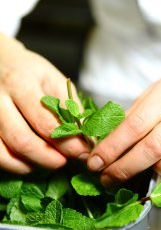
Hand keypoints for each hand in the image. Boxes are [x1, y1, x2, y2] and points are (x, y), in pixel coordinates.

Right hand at [0, 33, 88, 173]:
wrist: (1, 64)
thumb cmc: (30, 73)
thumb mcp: (54, 80)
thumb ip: (69, 106)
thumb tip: (85, 135)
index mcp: (20, 84)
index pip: (45, 123)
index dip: (67, 142)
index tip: (82, 151)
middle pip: (23, 141)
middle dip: (50, 158)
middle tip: (67, 160)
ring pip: (7, 153)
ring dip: (34, 163)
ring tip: (52, 160)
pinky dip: (17, 165)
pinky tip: (31, 161)